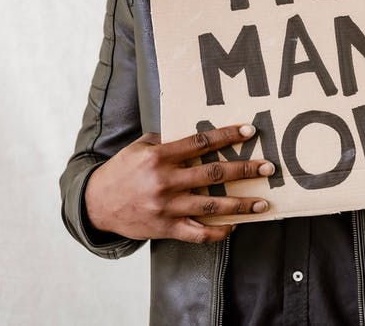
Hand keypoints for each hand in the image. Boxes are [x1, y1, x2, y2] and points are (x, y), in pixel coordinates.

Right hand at [84, 124, 274, 243]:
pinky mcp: (166, 228)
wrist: (95, 204)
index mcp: (159, 157)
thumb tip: (198, 135)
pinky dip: (217, 232)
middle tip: (268, 168)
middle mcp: (165, 182)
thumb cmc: (122, 171)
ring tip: (263, 204)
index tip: (250, 131)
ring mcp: (166, 207)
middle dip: (244, 170)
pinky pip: (197, 233)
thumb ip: (167, 141)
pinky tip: (234, 227)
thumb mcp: (140, 149)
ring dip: (240, 205)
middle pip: (212, 174)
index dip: (227, 136)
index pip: (201, 142)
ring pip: (211, 206)